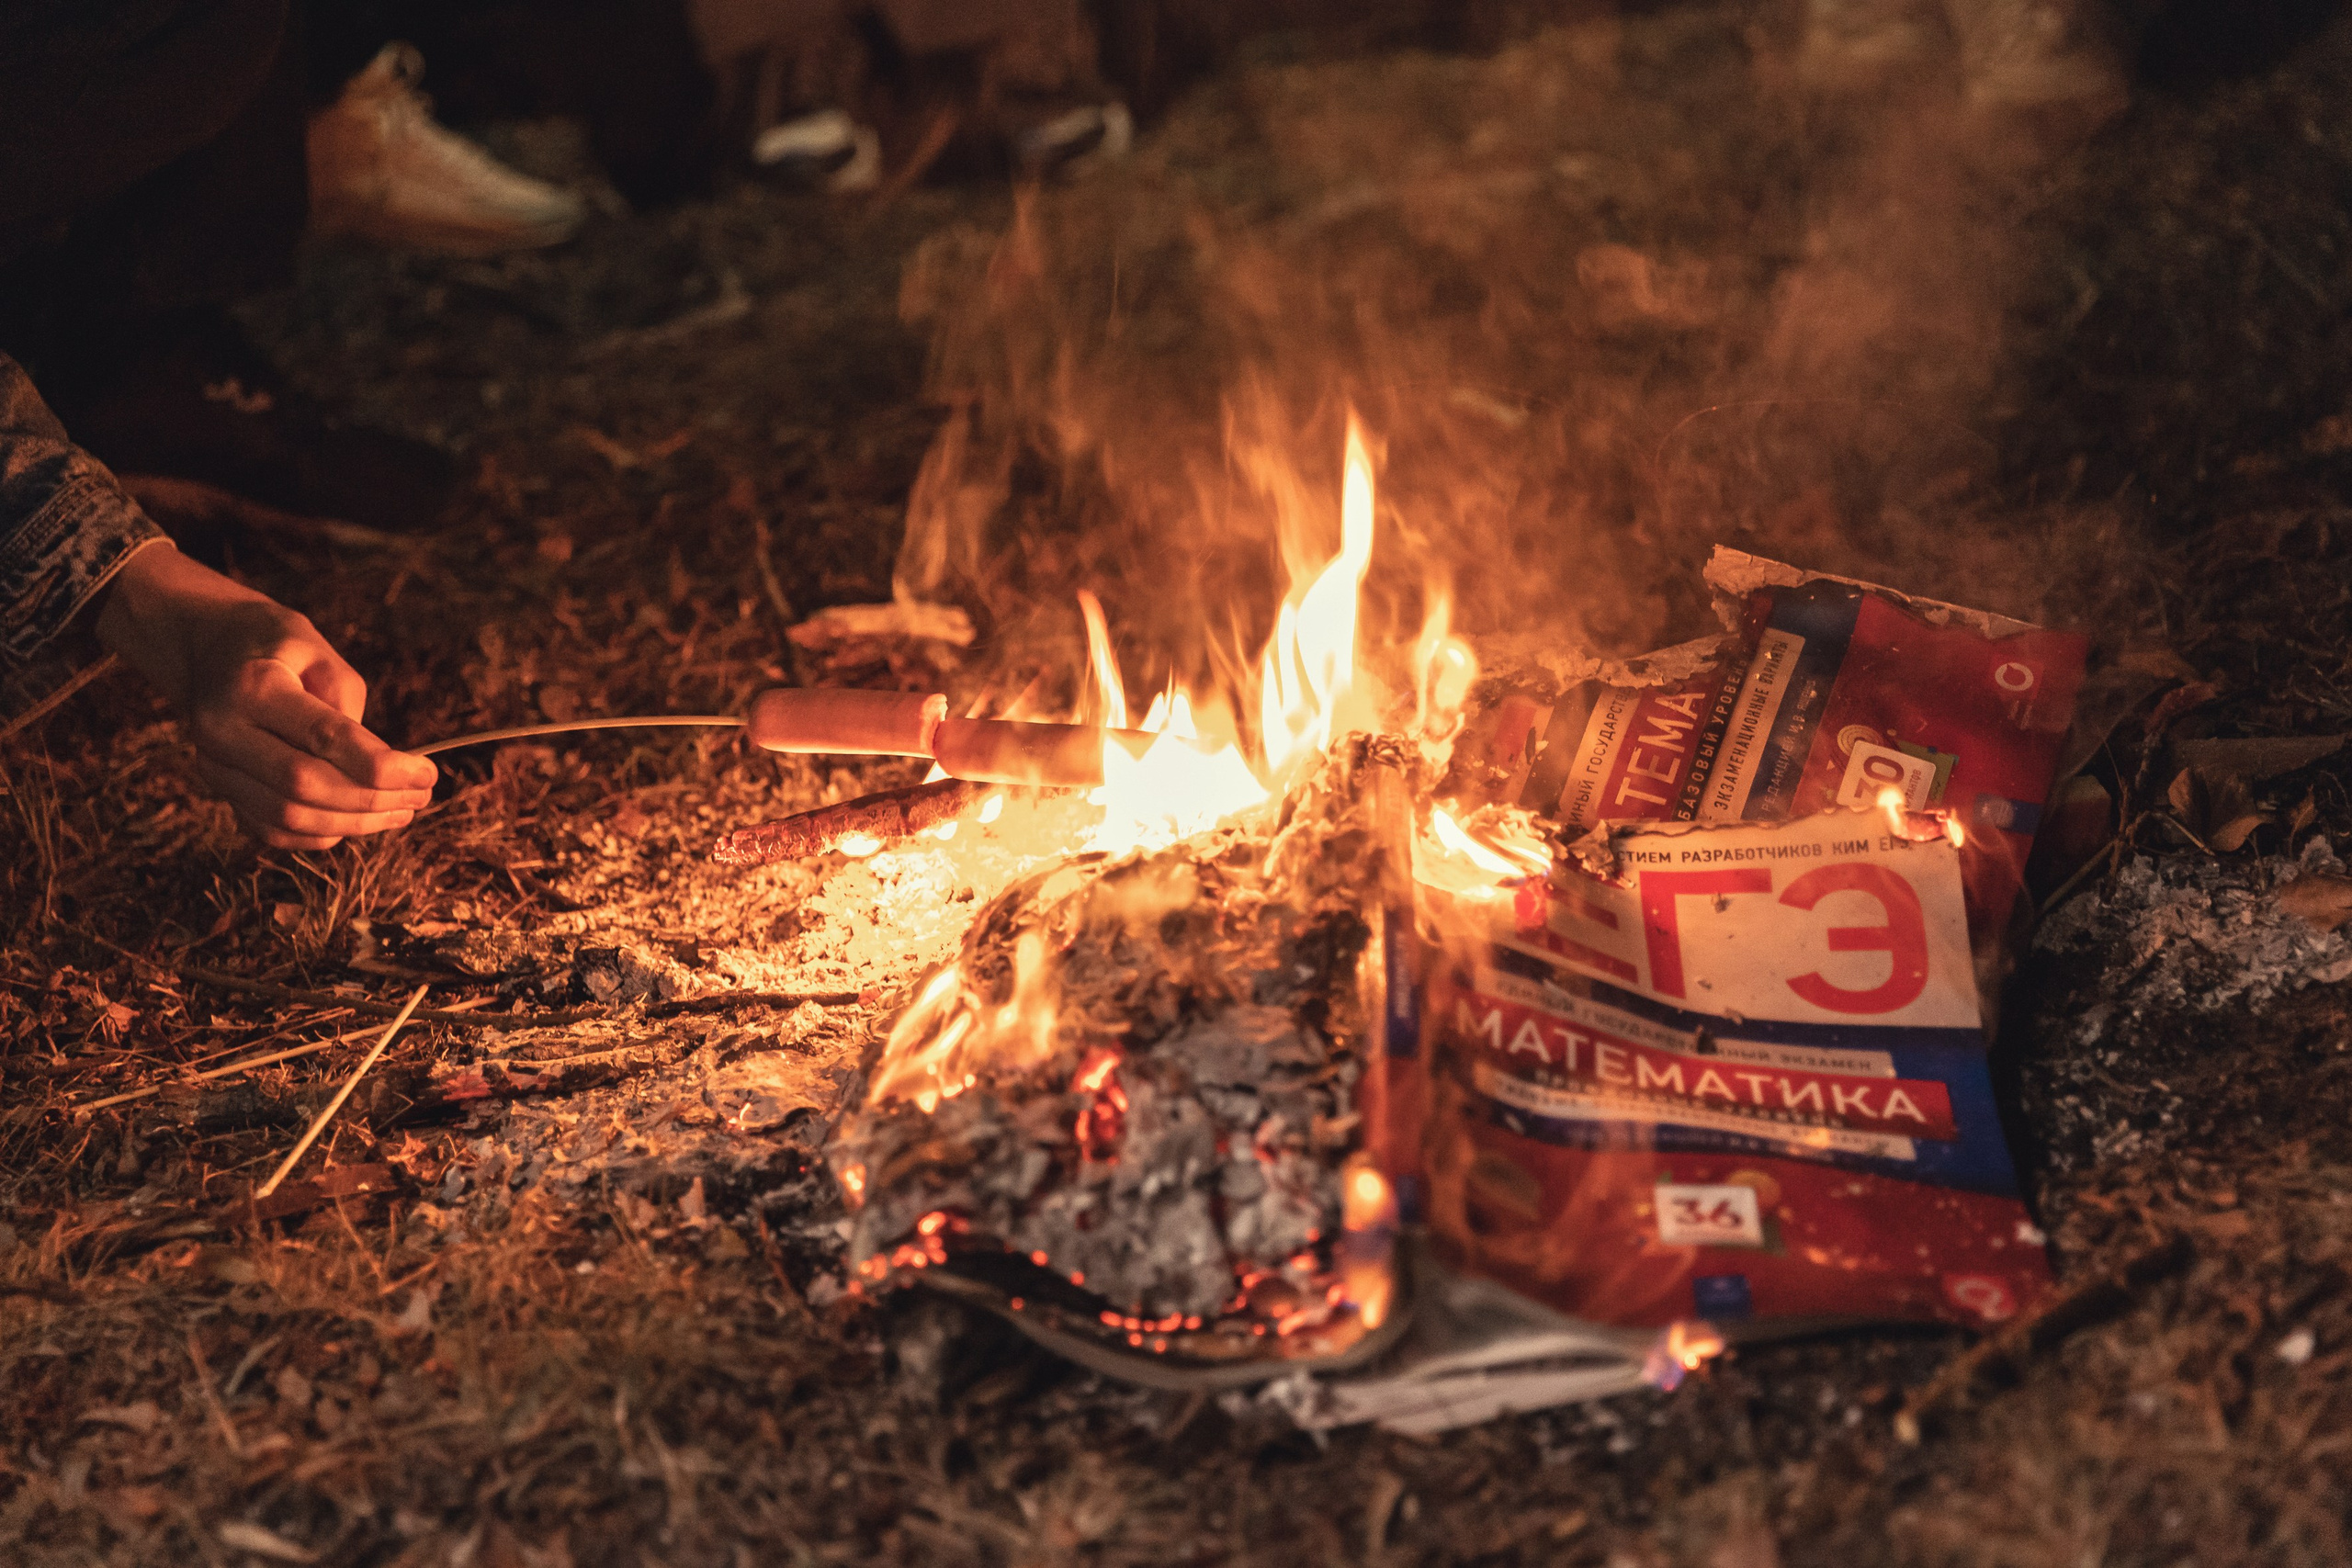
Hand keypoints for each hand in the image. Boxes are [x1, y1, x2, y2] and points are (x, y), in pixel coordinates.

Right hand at [93, 544, 436, 848]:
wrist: (204, 646)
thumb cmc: (271, 641)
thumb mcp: (315, 647)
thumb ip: (347, 702)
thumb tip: (377, 766)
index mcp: (253, 687)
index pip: (326, 740)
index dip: (384, 767)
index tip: (428, 773)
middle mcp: (223, 732)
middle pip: (306, 787)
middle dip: (374, 801)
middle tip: (422, 796)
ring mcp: (214, 766)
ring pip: (289, 817)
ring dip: (354, 824)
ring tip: (401, 811)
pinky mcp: (219, 789)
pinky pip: (272, 829)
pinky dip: (319, 834)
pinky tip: (357, 823)